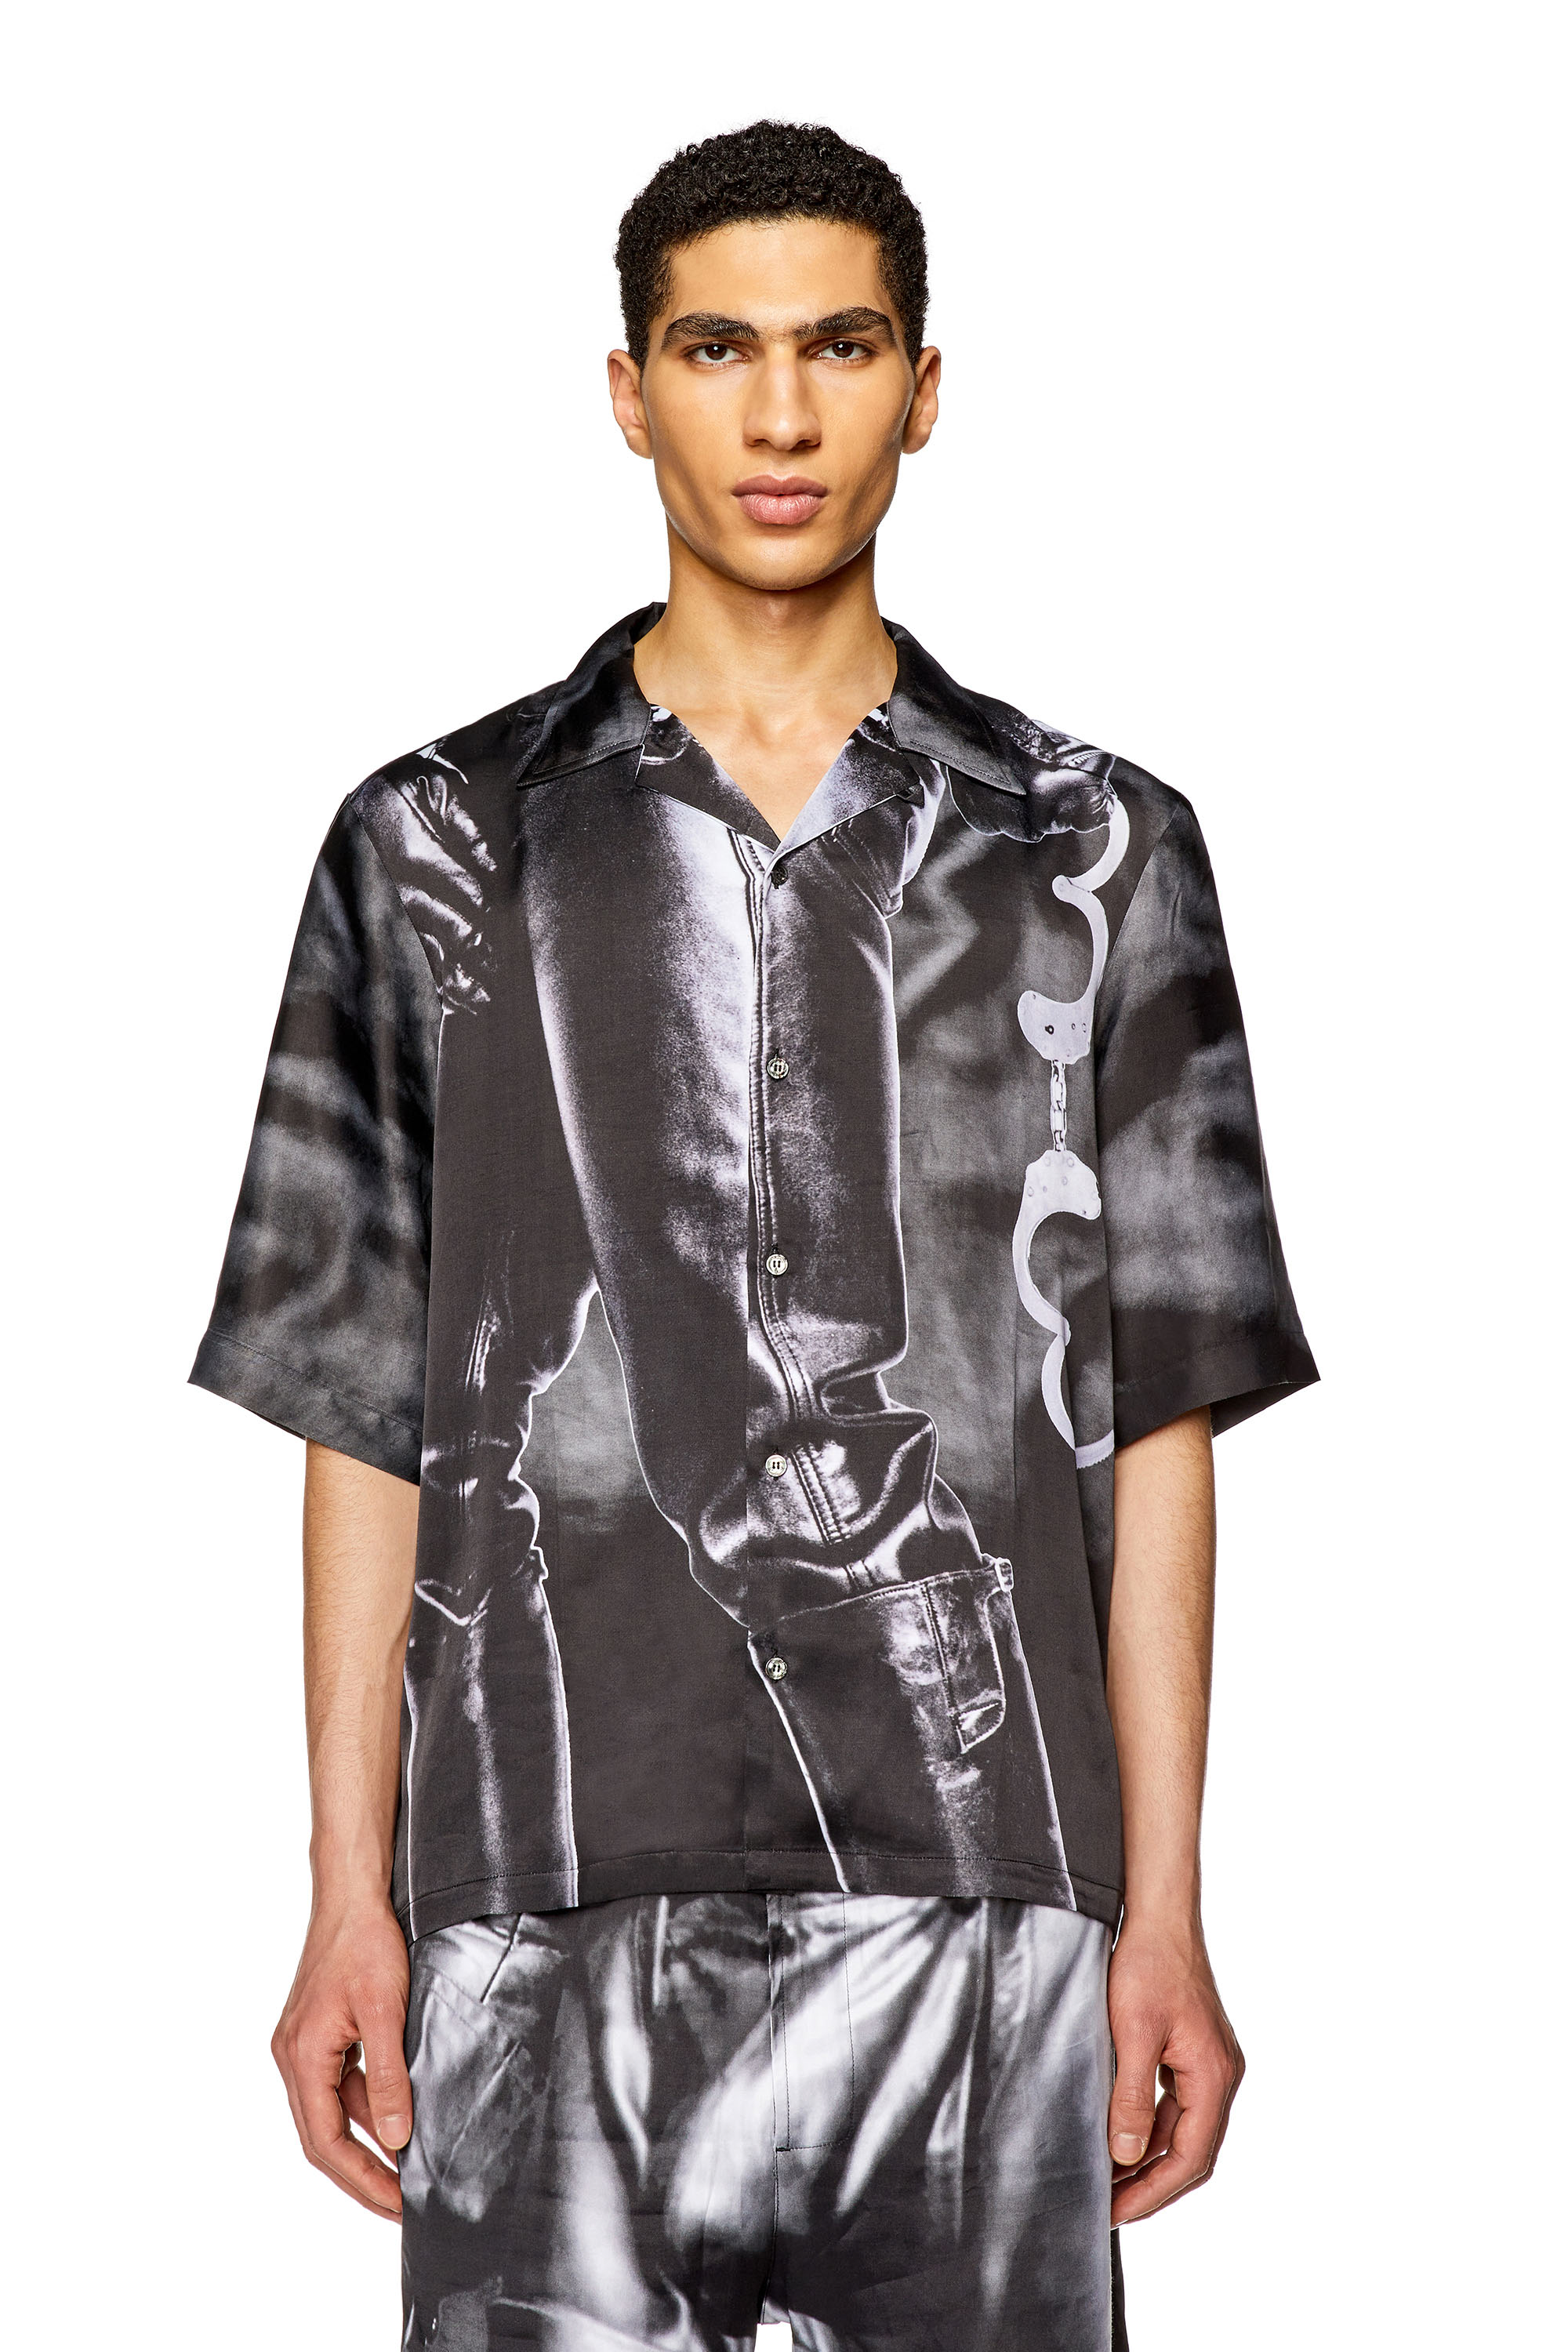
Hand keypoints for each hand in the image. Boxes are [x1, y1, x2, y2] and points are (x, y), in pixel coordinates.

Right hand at [272, 1890, 411, 2218]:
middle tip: (401, 2202)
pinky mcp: (321, 2031)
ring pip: (333, 2110)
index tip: (396, 2203)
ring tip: (406, 2168)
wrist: (353, 1892)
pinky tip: (398, 2114)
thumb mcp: (384, 2012)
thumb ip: (388, 2077)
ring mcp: (304, 2044)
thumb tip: (396, 2138)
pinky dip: (367, 2104)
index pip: (325, 2142)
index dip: (361, 2178)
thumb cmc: (365, 1942)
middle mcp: (293, 2057)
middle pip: (323, 2136)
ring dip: (367, 2140)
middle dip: (362, 2173)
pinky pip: (342, 2082)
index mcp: (301, 2058)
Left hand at [1106, 1914, 1243, 2224]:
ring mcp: (1209, 2063)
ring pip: (1182, 2130)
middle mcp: (1220, 2075)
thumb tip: (1124, 2154)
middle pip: (1191, 2152)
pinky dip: (1149, 2126)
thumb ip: (1130, 2096)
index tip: (1116, 2212)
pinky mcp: (1193, 2051)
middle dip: (1152, 2185)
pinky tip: (1119, 2135)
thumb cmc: (1149, 1964)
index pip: (1189, 2157)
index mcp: (1214, 2076)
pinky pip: (1175, 2105)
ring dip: (1148, 2158)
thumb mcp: (1133, 2033)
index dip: (1152, 2191)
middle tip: (1110, 2209)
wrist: (1159, 1915)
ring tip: (1108, 2181)